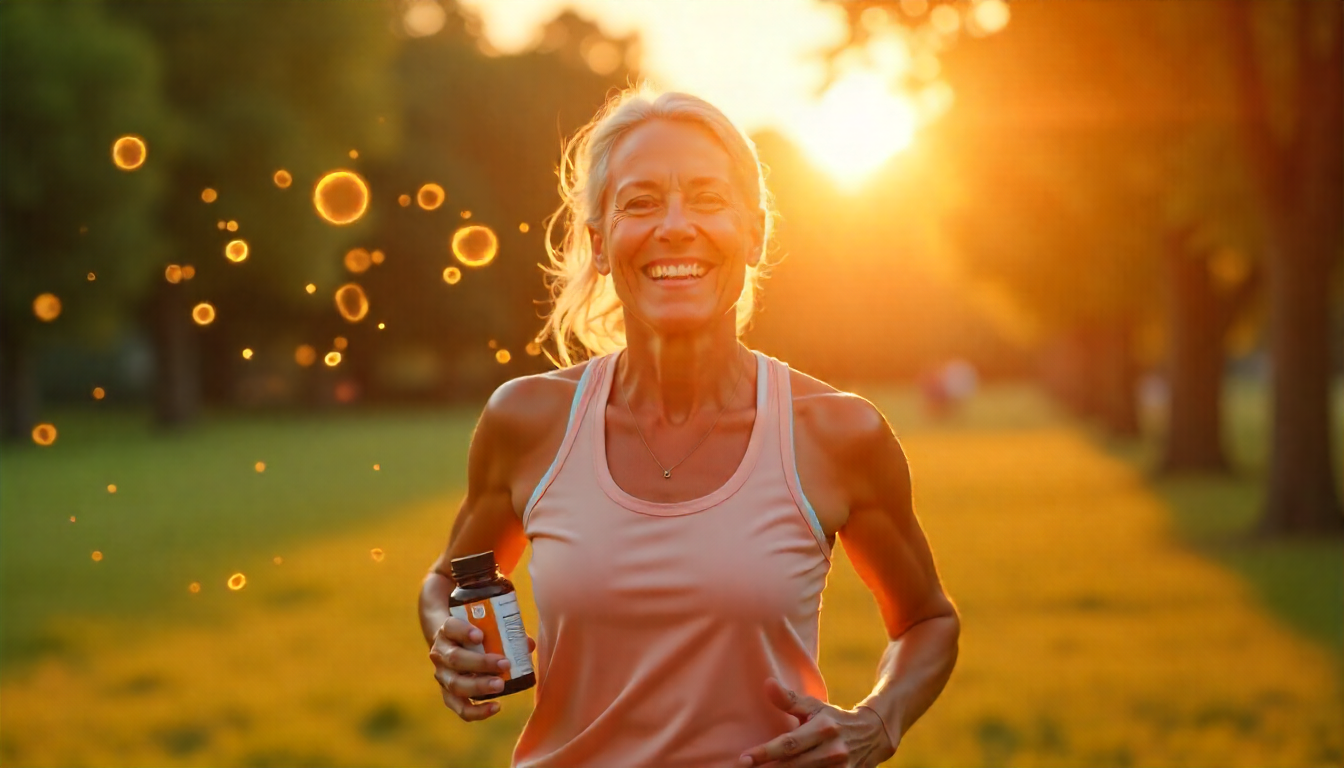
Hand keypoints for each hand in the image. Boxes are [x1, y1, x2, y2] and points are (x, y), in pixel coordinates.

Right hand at [428, 615, 536, 721]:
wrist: (452, 647)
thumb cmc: (475, 634)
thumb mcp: (484, 627)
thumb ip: (506, 633)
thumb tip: (528, 645)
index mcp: (447, 631)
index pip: (450, 627)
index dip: (464, 631)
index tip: (480, 635)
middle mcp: (440, 653)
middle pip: (455, 659)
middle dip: (480, 663)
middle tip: (505, 664)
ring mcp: (442, 676)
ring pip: (455, 684)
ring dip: (479, 686)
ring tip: (500, 685)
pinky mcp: (448, 695)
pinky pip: (460, 707)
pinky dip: (477, 711)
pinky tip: (496, 707)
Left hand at [737, 678, 896, 767]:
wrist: (872, 734)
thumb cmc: (832, 718)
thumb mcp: (814, 706)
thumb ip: (788, 699)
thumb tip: (767, 684)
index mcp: (823, 728)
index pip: (789, 744)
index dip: (765, 753)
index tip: (744, 759)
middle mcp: (833, 750)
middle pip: (794, 765)